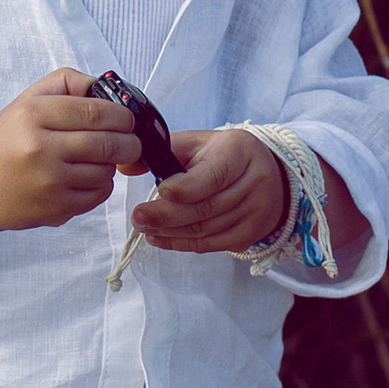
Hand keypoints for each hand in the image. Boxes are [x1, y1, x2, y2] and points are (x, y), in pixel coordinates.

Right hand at [0, 69, 144, 232]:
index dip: (121, 116)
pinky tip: (84, 177)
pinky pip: (97, 195)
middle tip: (128, 141)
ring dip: (110, 165)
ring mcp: (47, 182)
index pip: (95, 112)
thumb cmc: (5, 139)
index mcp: (32, 115)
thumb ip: (68, 84)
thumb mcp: (28, 100)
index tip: (126, 120)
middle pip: (107, 143)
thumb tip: (106, 87)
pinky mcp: (54, 209)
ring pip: (106, 171)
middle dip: (128, 142)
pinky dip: (100, 186)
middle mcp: (39, 148)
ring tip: (96, 159)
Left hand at [133, 126, 290, 257]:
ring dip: (170, 232)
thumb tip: (125, 167)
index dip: (185, 188)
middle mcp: (255, 181)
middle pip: (206, 207)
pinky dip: (182, 243)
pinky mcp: (252, 233)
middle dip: (166, 215)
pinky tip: (161, 238)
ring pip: (206, 229)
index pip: (213, 175)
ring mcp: (257, 211)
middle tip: (137, 217)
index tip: (160, 191)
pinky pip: (212, 244)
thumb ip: (163, 151)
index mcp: (239, 151)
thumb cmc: (221, 155)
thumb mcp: (197, 142)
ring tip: (144, 227)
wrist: (263, 172)